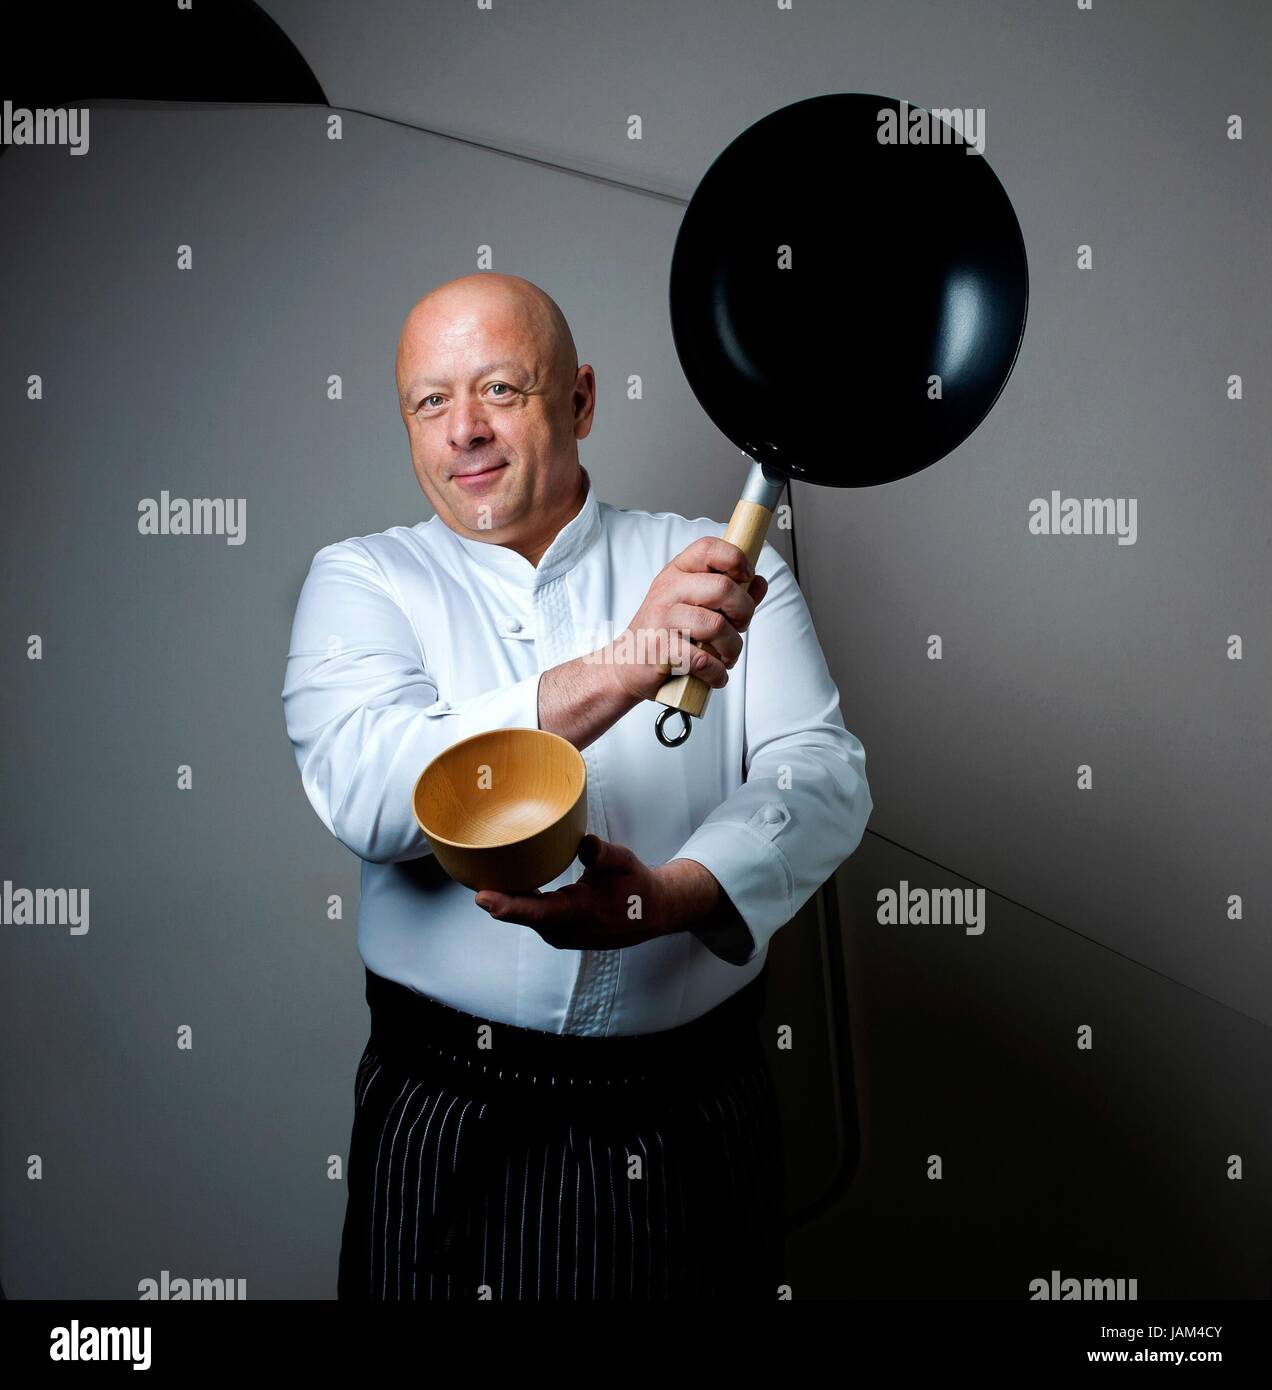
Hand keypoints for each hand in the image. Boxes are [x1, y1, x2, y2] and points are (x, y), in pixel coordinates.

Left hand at [474, 834, 693, 950]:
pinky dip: (518, 903)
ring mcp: (562, 935)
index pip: (539, 912)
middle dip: (496, 897)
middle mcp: (568, 929)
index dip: (508, 906)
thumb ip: (604, 854)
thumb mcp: (626, 863)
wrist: (652, 914)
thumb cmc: (636, 884)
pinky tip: (505, 885)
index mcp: (583, 912)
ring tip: (483, 875)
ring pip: (526, 916)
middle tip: (470, 873)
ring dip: (506, 900)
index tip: (482, 897)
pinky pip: (532, 917)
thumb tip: (584, 843)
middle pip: (523, 914)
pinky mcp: (559, 933)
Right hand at [599, 536, 768, 700]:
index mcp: (676, 573)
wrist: (624, 666)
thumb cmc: (664, 634)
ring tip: (725, 657)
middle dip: (743, 613)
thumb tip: (759, 582)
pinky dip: (717, 673)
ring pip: (717, 625)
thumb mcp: (692, 606)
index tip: (746, 576)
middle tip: (738, 628)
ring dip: (732, 648)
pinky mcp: (660, 648)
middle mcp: (668, 590)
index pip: (708, 548)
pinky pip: (703, 659)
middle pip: (723, 588)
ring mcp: (662, 618)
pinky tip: (714, 675)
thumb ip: (729, 594)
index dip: (736, 558)